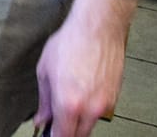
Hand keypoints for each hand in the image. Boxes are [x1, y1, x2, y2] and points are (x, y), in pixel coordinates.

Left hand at [32, 0, 127, 136]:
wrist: (97, 30)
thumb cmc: (70, 44)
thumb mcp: (45, 71)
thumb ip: (44, 100)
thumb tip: (42, 119)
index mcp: (68, 103)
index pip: (63, 136)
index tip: (50, 134)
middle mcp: (89, 108)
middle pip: (79, 135)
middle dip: (67, 132)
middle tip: (57, 122)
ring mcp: (104, 104)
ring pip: (90, 125)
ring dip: (79, 122)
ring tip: (69, 103)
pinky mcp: (114, 97)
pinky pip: (100, 112)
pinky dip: (90, 110)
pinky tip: (83, 93)